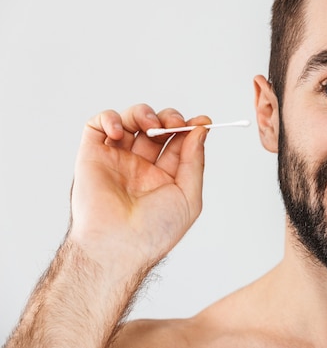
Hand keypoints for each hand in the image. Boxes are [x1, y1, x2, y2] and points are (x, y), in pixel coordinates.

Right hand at [69, 104, 210, 270]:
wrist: (120, 246)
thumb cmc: (155, 231)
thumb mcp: (189, 197)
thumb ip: (194, 162)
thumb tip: (200, 130)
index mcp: (163, 176)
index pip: (178, 142)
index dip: (190, 128)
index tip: (202, 121)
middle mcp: (140, 166)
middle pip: (157, 127)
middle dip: (169, 118)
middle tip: (175, 124)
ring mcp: (116, 159)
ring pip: (129, 120)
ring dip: (143, 113)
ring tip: (151, 126)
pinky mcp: (92, 155)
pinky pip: (97, 125)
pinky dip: (110, 118)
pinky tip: (120, 132)